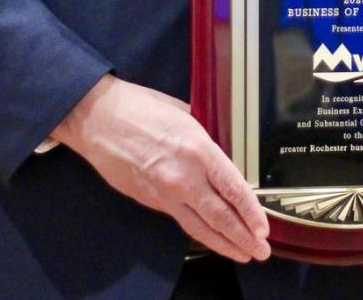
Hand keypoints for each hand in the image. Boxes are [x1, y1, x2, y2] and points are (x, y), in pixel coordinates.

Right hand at [52, 75, 270, 262]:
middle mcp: (184, 177)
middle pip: (220, 215)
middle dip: (243, 236)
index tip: (263, 227)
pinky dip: (200, 233)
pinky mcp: (151, 201)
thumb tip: (222, 153)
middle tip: (260, 251)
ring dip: (225, 243)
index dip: (250, 212)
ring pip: (200, 227)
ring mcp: (165, 193)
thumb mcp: (185, 114)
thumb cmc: (141, 108)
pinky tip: (212, 239)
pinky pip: (181, 221)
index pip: (232, 188)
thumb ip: (205, 139)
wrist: (100, 120)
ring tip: (243, 254)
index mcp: (197, 150)